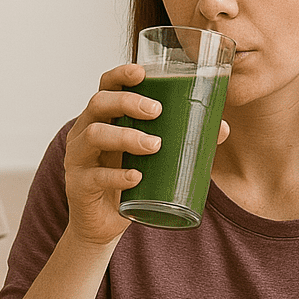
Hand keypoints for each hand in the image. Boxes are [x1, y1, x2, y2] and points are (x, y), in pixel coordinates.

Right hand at [64, 64, 230, 247]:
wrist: (102, 225)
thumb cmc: (128, 182)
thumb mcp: (152, 158)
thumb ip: (181, 142)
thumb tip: (221, 128)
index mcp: (103, 119)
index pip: (106, 87)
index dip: (120, 75)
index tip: (142, 73)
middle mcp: (84, 132)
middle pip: (98, 103)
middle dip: (128, 102)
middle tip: (157, 111)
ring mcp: (77, 158)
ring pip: (94, 135)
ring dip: (126, 137)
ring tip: (154, 145)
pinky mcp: (78, 185)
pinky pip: (95, 176)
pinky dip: (118, 176)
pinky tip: (136, 177)